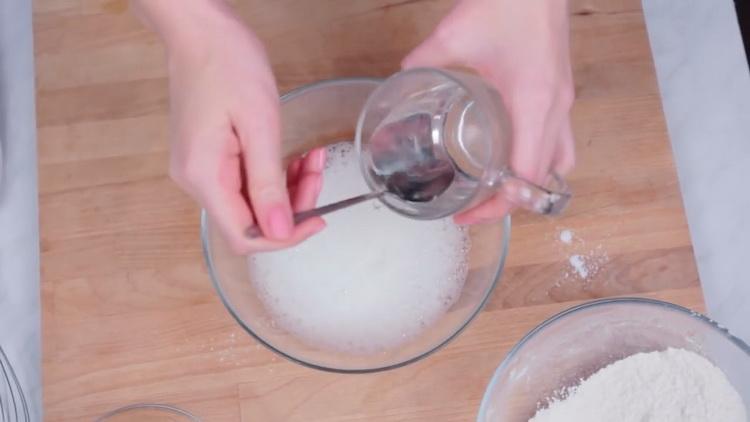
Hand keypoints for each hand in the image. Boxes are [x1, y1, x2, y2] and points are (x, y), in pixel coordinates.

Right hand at [133, 0, 324, 252]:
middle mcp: (196, 180)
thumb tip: (281, 232)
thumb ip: (269, 183)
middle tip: (318, 171)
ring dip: (287, 188)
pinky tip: (294, 156)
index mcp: (204, 176)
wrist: (200, 30)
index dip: (284, 237)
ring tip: (311, 159)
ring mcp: (200, 169)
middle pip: (250, 219)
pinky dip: (273, 175)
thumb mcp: (259, 123)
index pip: (244, 235)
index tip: (318, 218)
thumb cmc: (228, 64)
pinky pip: (245, 181)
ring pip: (251, 202)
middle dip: (292, 205)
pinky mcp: (209, 157)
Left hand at [403, 0, 575, 223]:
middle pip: (544, 180)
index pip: (526, 177)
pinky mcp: (562, 92)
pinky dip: (539, 159)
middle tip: (473, 209)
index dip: (499, 205)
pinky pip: (560, 141)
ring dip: (532, 185)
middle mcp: (556, 109)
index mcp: (534, 103)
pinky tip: (509, 154)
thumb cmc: (509, 2)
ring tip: (495, 191)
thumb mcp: (455, 36)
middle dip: (510, 203)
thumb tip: (402, 79)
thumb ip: (424, 62)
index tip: (467, 214)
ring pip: (560, 163)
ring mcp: (564, 102)